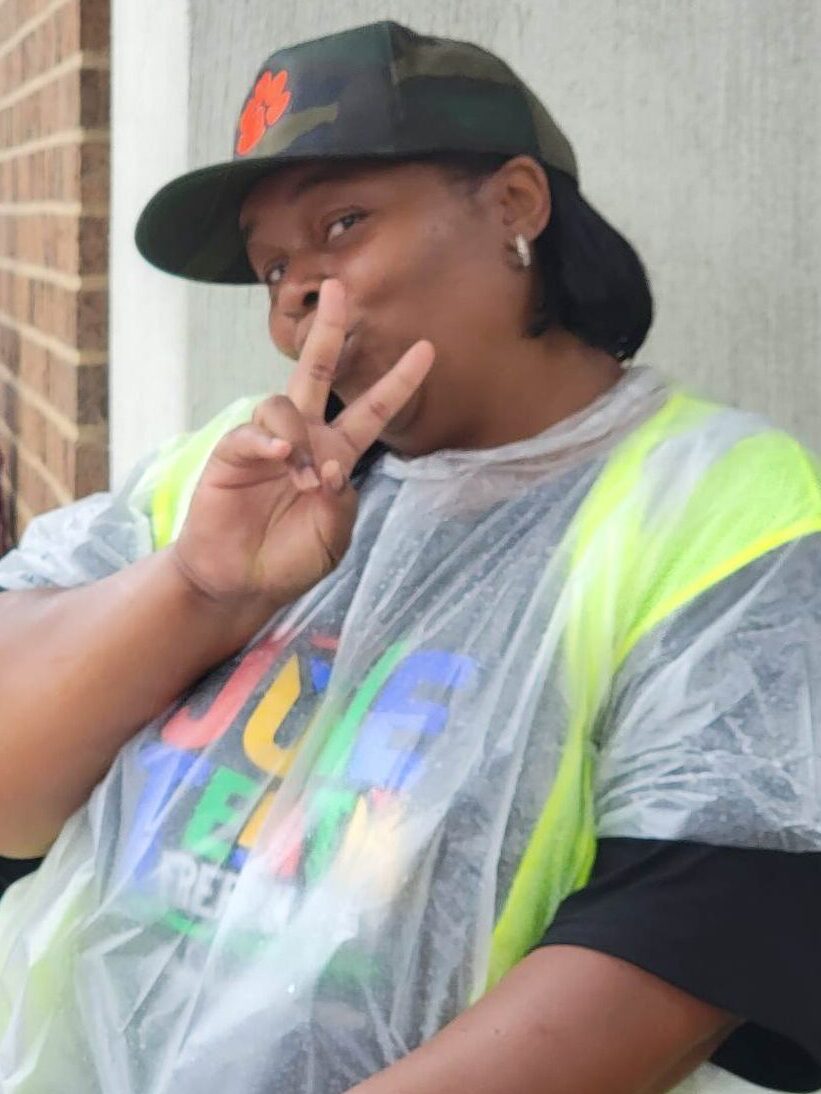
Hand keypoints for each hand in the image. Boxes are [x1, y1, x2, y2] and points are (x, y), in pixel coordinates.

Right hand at [171, 280, 433, 607]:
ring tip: (304, 479)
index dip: (398, 382)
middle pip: (316, 371)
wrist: (242, 581)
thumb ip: (341, 503)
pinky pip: (251, 432)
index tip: (427, 349)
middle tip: (337, 289)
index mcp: (337, 453)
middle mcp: (304, 437)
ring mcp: (266, 441)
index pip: (372, 410)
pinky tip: (280, 455)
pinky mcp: (232, 452)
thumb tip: (331, 467)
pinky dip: (268, 440)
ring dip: (300, 437)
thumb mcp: (333, 537)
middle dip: (327, 330)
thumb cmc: (291, 558)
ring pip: (283, 403)